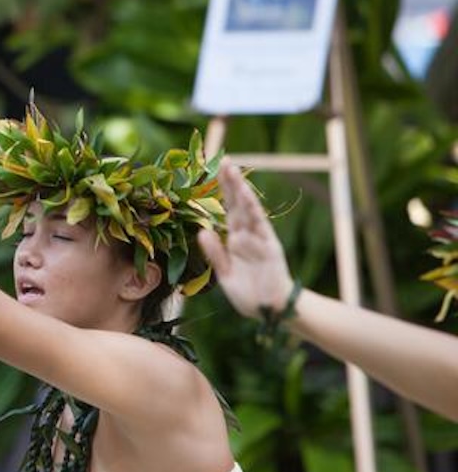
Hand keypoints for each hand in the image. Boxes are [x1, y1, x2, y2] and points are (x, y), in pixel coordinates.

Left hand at [197, 161, 295, 318]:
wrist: (270, 311)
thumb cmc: (248, 293)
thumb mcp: (225, 275)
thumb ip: (215, 254)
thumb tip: (202, 232)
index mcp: (235, 240)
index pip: (226, 211)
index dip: (220, 194)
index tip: (210, 174)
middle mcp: (248, 236)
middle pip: (237, 205)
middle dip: (230, 183)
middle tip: (223, 160)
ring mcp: (260, 240)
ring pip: (249, 211)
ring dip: (241, 191)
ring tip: (233, 171)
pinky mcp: (270, 248)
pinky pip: (260, 228)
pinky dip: (252, 213)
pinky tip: (245, 198)